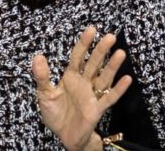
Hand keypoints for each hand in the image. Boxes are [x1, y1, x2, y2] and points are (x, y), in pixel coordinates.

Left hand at [32, 27, 131, 150]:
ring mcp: (92, 95)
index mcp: (71, 76)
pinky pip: (109, 98)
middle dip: (101, 50)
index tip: (92, 29)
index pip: (78, 56)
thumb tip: (38, 56)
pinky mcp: (97, 109)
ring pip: (104, 78)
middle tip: (110, 36)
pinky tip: (127, 79)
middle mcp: (84, 82)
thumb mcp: (44, 94)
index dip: (84, 43)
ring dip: (112, 66)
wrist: (64, 135)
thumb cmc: (55, 112)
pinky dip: (118, 89)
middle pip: (94, 64)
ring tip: (121, 53)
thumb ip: (42, 77)